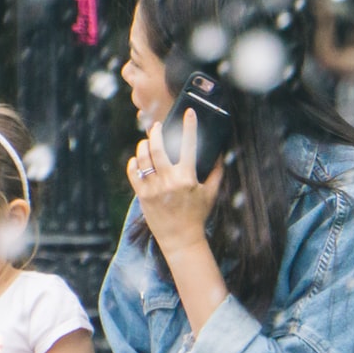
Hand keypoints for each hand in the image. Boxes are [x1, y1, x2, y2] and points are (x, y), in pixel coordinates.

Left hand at [129, 111, 221, 257]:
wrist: (180, 239)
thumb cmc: (197, 215)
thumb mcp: (211, 193)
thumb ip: (217, 172)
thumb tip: (220, 153)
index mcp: (187, 178)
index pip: (189, 145)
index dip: (189, 126)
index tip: (189, 113)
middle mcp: (168, 181)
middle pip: (158, 147)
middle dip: (157, 132)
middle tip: (157, 126)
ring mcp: (153, 188)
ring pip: (143, 157)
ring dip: (144, 145)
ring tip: (147, 141)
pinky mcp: (142, 195)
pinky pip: (133, 172)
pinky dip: (134, 162)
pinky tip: (139, 159)